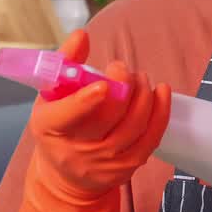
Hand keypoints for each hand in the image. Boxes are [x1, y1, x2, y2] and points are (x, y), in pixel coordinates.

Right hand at [27, 29, 171, 201]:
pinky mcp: (128, 167)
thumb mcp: (51, 95)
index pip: (67, 116)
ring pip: (133, 125)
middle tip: (122, 69)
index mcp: (50, 127)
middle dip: (123, 85)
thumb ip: (65, 62)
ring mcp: (104, 161)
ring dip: (143, 95)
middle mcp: (77, 148)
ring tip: (139, 78)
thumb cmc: (59, 126)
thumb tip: (82, 35)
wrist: (65, 176)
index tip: (103, 84)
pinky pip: (151, 138)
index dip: (85, 101)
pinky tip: (161, 92)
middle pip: (108, 117)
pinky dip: (160, 112)